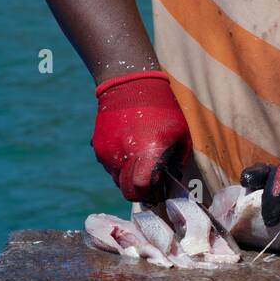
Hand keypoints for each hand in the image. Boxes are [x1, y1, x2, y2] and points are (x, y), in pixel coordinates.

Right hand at [91, 70, 190, 201]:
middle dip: (139, 192)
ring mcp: (108, 154)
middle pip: (127, 192)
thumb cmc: (163, 109)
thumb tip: (173, 179)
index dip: (150, 194)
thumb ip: (178, 160)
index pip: (142, 189)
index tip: (158, 192)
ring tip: (140, 160)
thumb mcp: (181, 134)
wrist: (130, 85)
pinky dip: (119, 164)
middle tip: (149, 185)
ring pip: (117, 180)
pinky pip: (109, 166)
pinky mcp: (98, 148)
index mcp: (147, 154)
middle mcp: (124, 158)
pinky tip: (129, 148)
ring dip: (128, 178)